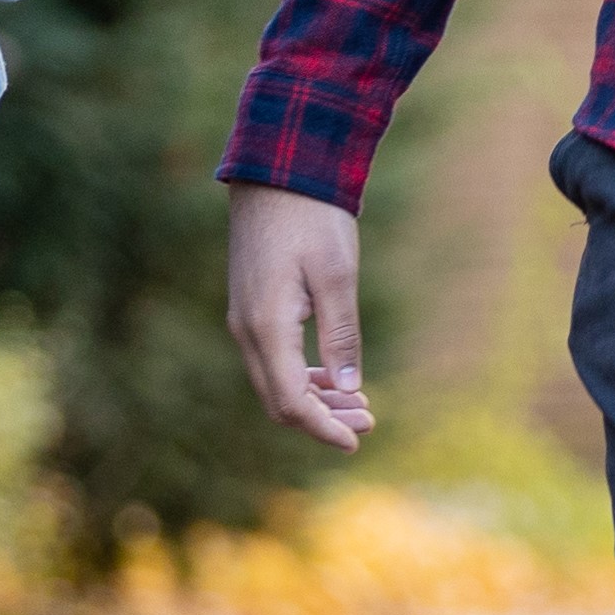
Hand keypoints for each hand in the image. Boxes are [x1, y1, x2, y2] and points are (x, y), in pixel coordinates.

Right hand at [225, 182, 373, 451]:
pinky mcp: (252, 307)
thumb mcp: (337, 276)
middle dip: (323, 418)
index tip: (356, 441)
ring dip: (315, 399)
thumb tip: (351, 388)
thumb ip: (341, 335)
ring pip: (275, 381)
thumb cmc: (312, 218)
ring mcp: (244, 319)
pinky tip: (334, 376)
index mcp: (266, 327)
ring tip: (359, 404)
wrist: (277, 173)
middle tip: (369, 422)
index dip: (323, 427)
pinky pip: (272, 359)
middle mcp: (247, 330)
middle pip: (279, 399)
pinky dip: (303, 375)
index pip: (291, 401)